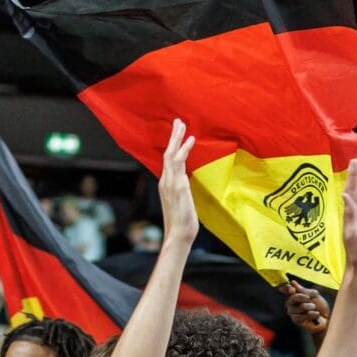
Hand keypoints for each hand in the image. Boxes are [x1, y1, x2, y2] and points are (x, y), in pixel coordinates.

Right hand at [156, 119, 198, 247]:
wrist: (179, 234)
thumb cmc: (182, 223)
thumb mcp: (182, 203)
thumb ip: (182, 192)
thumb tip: (186, 186)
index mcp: (166, 184)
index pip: (168, 161)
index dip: (172, 146)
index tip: (178, 134)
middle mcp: (165, 181)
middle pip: (167, 153)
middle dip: (173, 136)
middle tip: (178, 121)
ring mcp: (170, 183)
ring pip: (171, 154)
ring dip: (177, 138)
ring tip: (182, 125)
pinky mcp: (178, 186)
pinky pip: (180, 163)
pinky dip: (184, 149)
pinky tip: (191, 140)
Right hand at [278, 280, 330, 335]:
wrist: (326, 318)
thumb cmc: (320, 306)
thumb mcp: (314, 295)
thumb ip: (304, 290)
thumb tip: (293, 282)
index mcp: (295, 295)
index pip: (286, 290)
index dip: (287, 288)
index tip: (292, 289)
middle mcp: (291, 303)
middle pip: (292, 298)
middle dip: (303, 297)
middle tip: (309, 298)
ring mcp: (292, 312)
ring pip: (301, 307)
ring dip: (311, 307)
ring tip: (315, 308)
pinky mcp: (296, 320)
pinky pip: (303, 316)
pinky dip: (312, 314)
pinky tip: (316, 315)